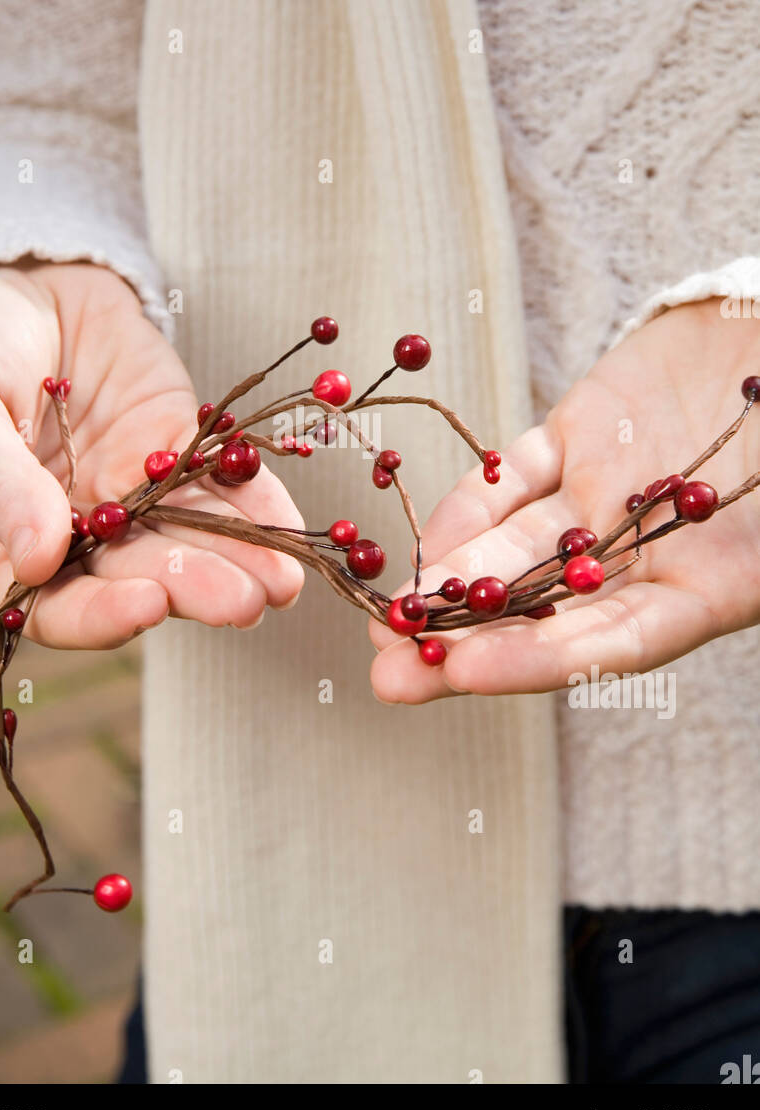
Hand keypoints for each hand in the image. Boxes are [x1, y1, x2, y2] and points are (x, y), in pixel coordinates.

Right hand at [0, 261, 303, 647]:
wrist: (24, 280)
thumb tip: (37, 559)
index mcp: (4, 546)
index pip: (56, 605)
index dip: (100, 615)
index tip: (146, 605)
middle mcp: (77, 537)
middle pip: (138, 579)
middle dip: (192, 590)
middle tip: (243, 601)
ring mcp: (133, 496)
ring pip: (190, 540)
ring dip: (238, 562)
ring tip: (281, 580)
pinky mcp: (179, 451)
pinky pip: (222, 485)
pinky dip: (258, 505)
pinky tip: (289, 526)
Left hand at [370, 300, 759, 701]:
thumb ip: (747, 543)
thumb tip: (712, 564)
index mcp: (715, 583)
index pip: (617, 641)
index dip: (540, 660)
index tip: (464, 673)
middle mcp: (648, 549)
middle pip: (548, 612)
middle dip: (467, 643)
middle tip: (391, 674)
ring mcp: (605, 491)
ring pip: (518, 549)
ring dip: (452, 583)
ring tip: (386, 616)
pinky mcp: (577, 434)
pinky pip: (514, 478)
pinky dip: (470, 506)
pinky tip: (427, 538)